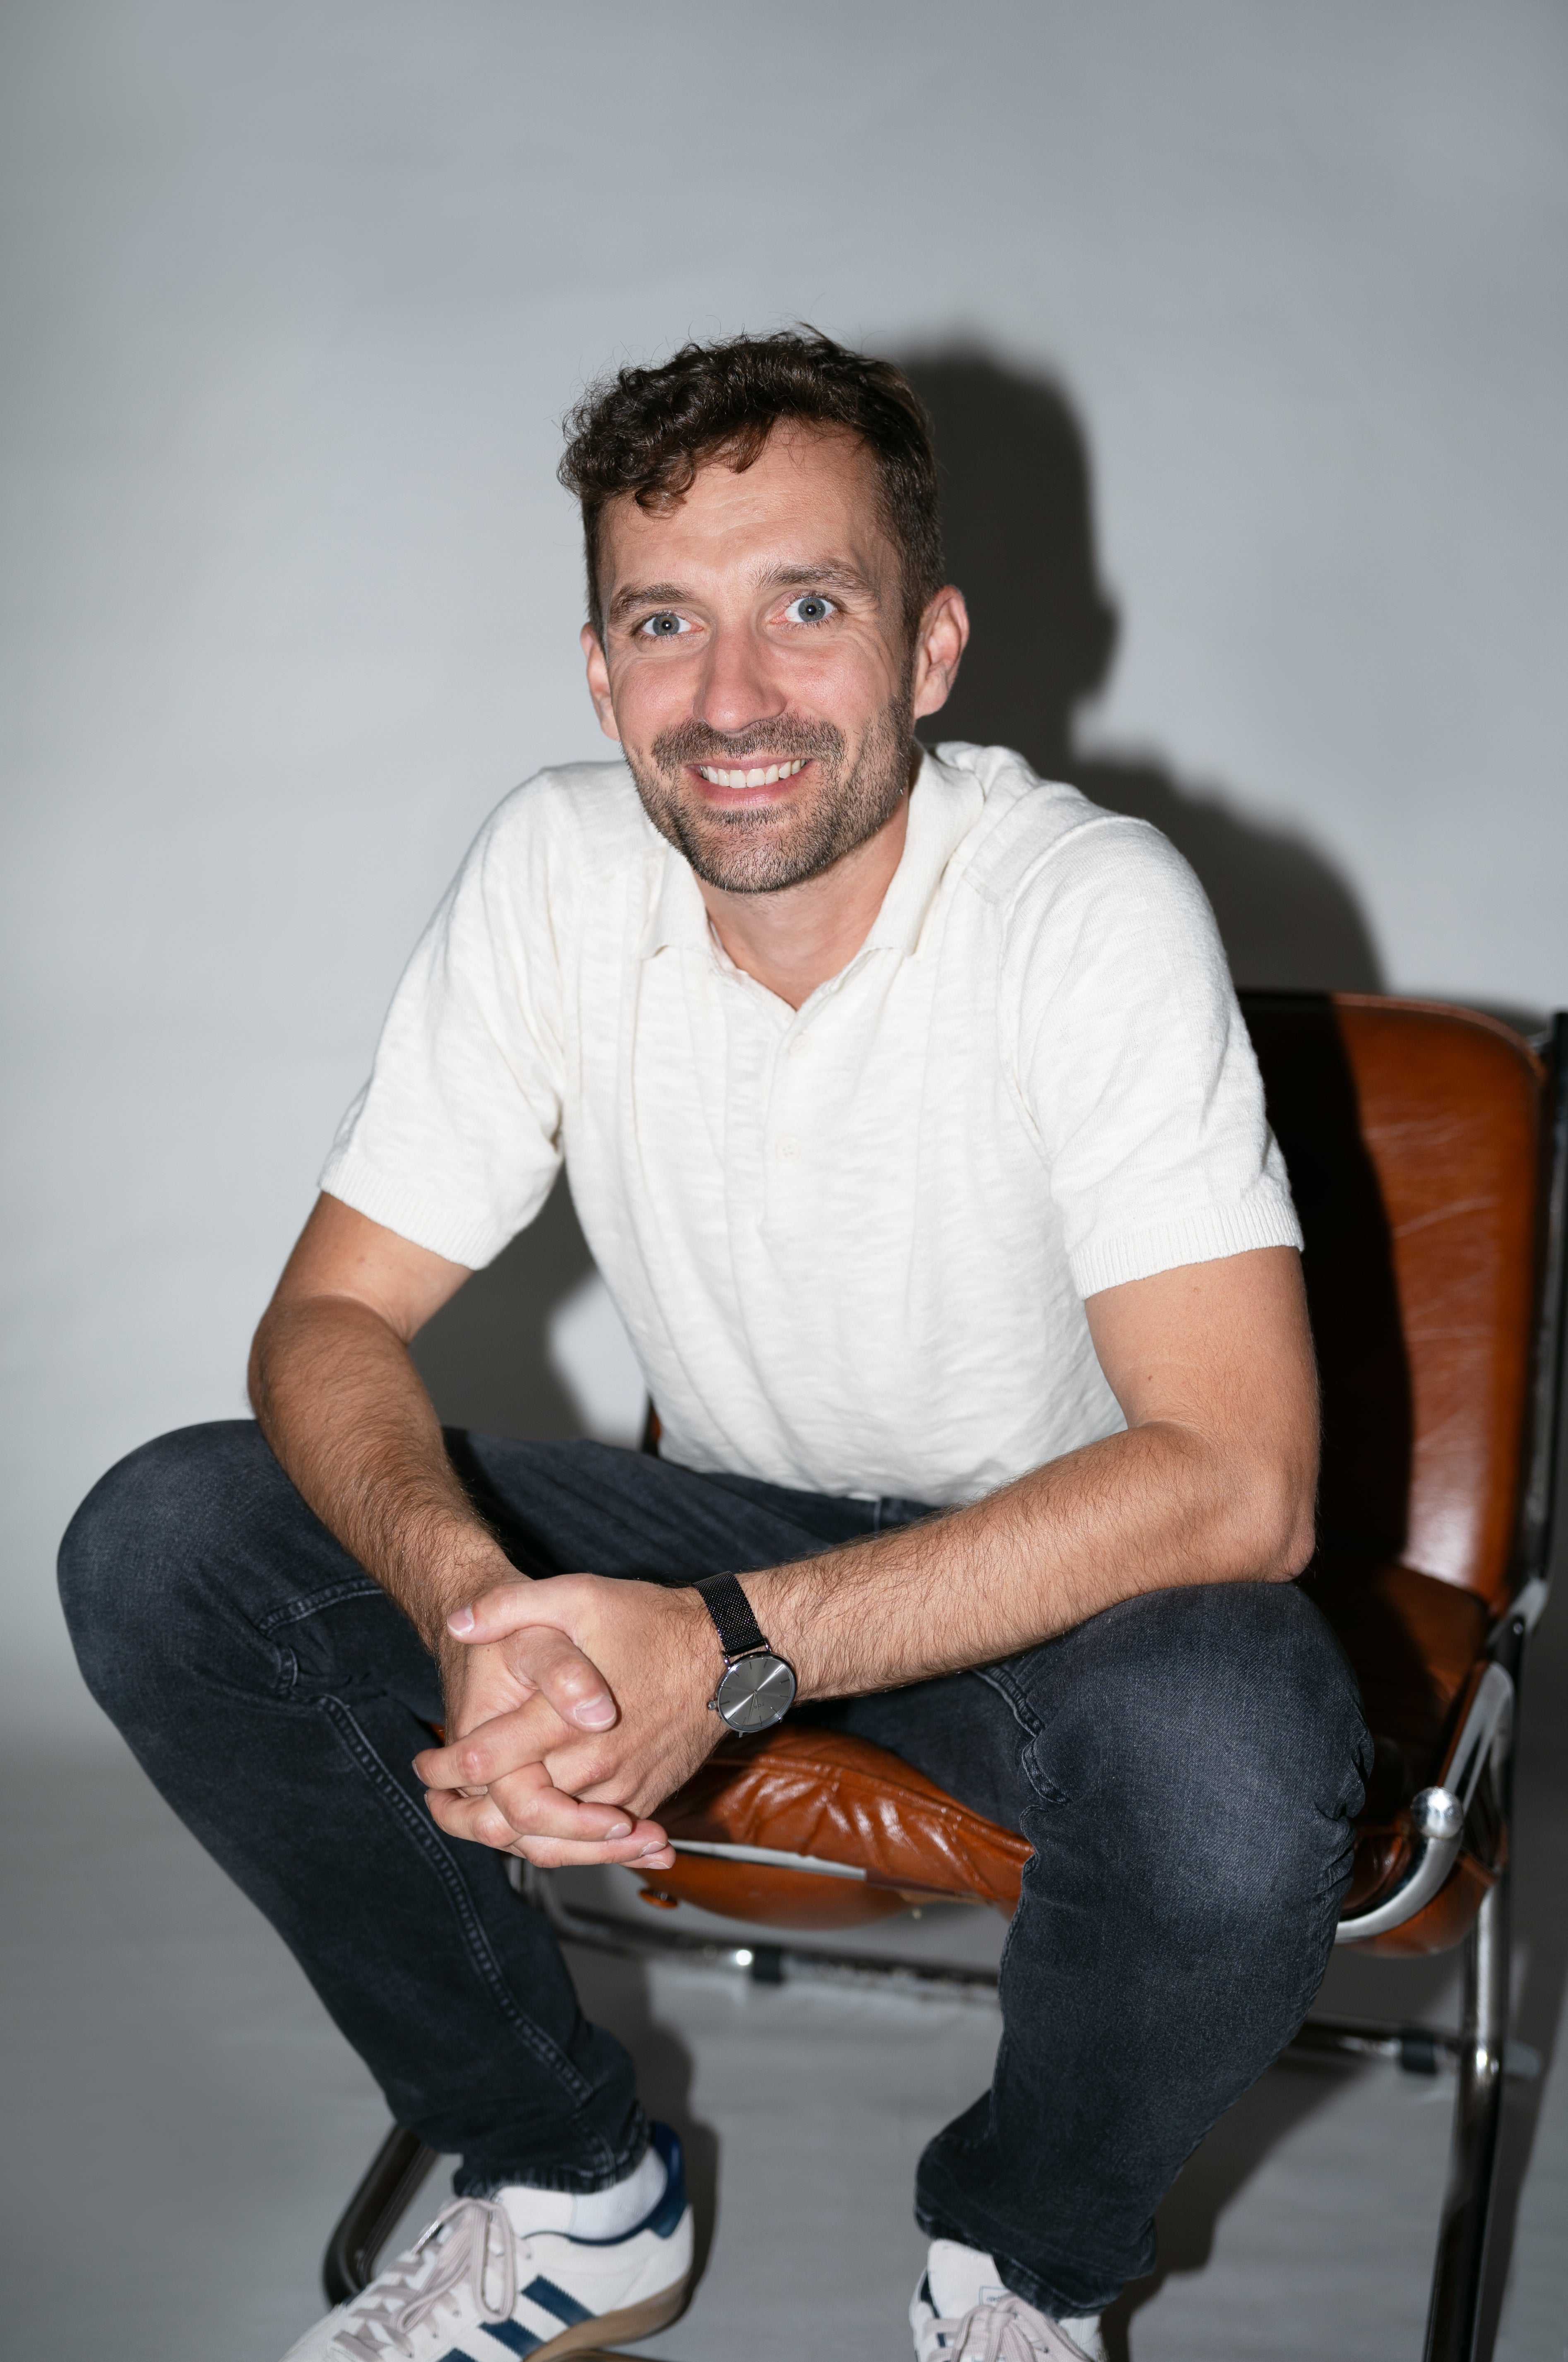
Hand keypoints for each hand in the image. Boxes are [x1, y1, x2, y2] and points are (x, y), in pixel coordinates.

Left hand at [416, 1574, 719, 1869]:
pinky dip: (558, 1837)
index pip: (486, 1764)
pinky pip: (592, 1837)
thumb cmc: (651, 1622)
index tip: (424, 1765)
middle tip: (440, 1803)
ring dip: (509, 1833)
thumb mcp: (579, 1596)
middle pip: (513, 1814)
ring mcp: (622, 1790)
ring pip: (553, 1836)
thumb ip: (511, 1607)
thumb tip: (457, 1624)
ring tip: (474, 1819)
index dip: (444, 1769)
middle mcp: (592, 1765)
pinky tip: (533, 1824)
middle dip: (468, 1815)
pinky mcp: (645, 1800)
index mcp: (564, 1720)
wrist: (728, 1656)